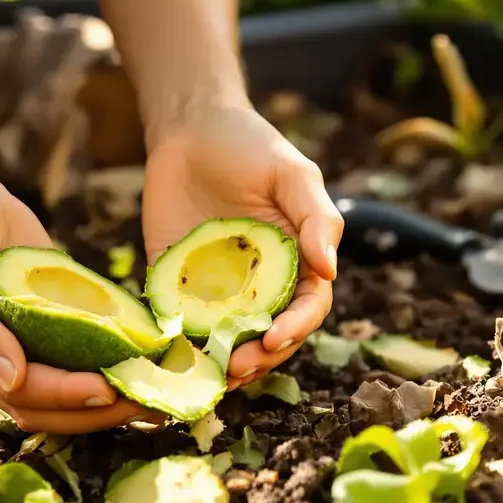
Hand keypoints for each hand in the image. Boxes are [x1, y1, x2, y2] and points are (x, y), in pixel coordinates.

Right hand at [0, 163, 162, 433]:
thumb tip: (10, 379)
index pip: (22, 393)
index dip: (66, 396)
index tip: (110, 389)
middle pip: (45, 408)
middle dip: (95, 410)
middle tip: (148, 401)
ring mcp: (15, 345)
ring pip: (59, 395)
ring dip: (104, 401)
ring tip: (152, 395)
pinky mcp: (38, 325)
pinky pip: (70, 358)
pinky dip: (102, 366)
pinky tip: (139, 364)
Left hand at [142, 106, 343, 389]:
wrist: (189, 129)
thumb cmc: (250, 146)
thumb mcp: (291, 173)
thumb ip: (316, 218)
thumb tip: (329, 269)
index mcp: (297, 261)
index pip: (307, 307)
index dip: (296, 327)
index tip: (275, 337)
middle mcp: (261, 283)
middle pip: (270, 335)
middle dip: (260, 357)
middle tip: (238, 366)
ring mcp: (219, 288)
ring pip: (228, 340)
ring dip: (224, 362)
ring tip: (212, 373)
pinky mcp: (176, 285)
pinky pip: (181, 323)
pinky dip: (181, 345)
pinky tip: (173, 354)